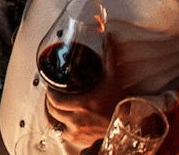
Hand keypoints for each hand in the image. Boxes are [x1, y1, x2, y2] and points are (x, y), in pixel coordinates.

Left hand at [42, 33, 124, 147]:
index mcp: (84, 104)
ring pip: (52, 122)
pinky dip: (56, 126)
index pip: (54, 99)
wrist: (130, 127)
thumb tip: (109, 37)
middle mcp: (78, 120)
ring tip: (52, 104)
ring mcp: (77, 133)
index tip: (51, 86)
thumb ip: (110, 57)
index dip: (49, 92)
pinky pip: (59, 134)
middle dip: (49, 100)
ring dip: (49, 112)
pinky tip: (58, 118)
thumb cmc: (120, 103)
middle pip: (52, 109)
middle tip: (52, 92)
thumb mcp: (114, 79)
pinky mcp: (78, 141)